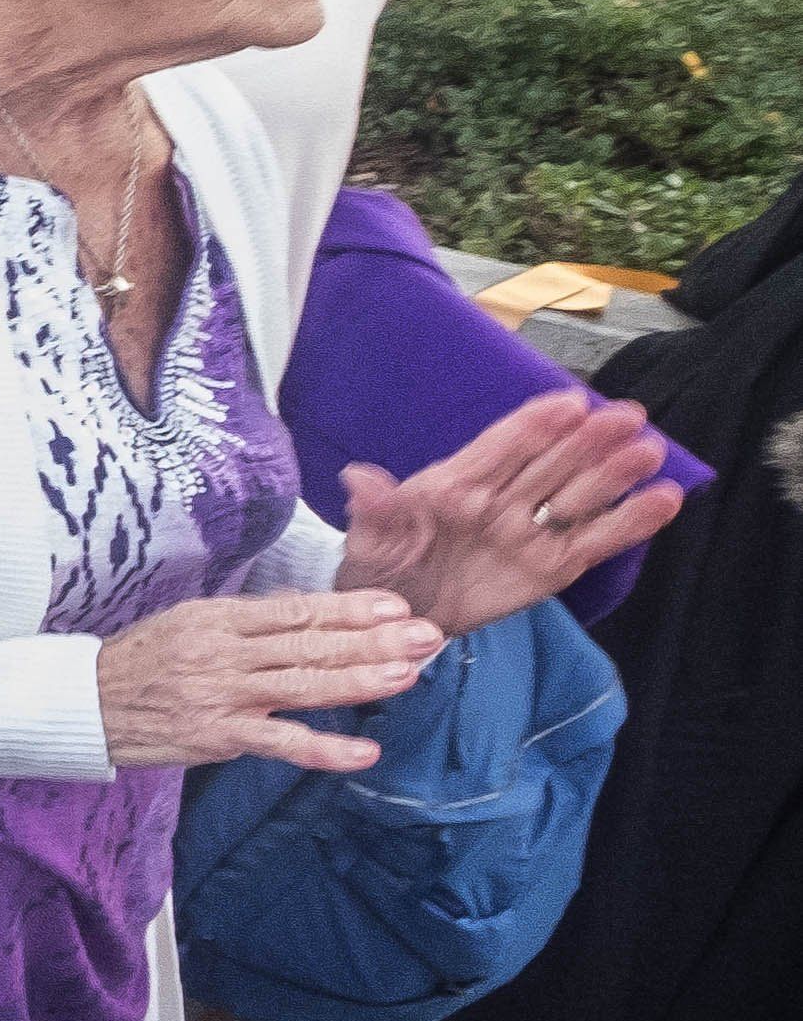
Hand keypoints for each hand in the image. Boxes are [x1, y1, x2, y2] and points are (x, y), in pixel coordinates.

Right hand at [92, 589, 441, 774]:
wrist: (82, 702)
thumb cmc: (140, 662)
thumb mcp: (187, 623)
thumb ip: (246, 622)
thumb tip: (307, 611)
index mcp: (217, 618)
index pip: (295, 610)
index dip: (348, 609)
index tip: (395, 606)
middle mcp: (223, 652)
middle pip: (309, 645)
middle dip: (373, 640)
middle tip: (427, 635)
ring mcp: (221, 694)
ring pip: (302, 686)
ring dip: (360, 680)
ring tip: (408, 674)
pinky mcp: (216, 735)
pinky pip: (280, 742)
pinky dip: (324, 749)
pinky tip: (366, 750)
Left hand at [329, 393, 682, 642]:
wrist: (395, 618)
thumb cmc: (378, 568)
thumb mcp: (369, 543)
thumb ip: (374, 512)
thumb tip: (358, 478)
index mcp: (454, 484)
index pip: (500, 447)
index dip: (534, 425)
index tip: (568, 402)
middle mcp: (499, 500)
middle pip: (550, 463)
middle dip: (587, 439)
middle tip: (627, 416)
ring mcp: (528, 531)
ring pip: (577, 496)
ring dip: (614, 474)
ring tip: (649, 450)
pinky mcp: (551, 566)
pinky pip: (593, 541)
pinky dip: (628, 523)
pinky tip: (662, 500)